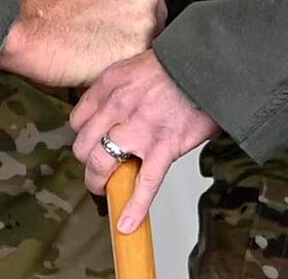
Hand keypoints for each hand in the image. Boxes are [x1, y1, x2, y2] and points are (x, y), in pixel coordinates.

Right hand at [0, 0, 166, 87]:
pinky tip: (102, 62)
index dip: (134, 16)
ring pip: (151, 44)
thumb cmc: (52, 9)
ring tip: (103, 52)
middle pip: (157, 20)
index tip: (122, 25)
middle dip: (137, 33)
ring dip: (132, 52)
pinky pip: (139, 64)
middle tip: (110, 41)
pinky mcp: (138, 50)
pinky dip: (125, 68)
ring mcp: (145, 21)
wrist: (34, 29)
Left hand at [71, 50, 220, 229]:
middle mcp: (118, 106)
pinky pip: (144, 183)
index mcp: (110, 84)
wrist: (209, 65)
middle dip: (88, 161)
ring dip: (99, 182)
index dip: (83, 135)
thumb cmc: (179, 66)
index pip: (78, 119)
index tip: (90, 142)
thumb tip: (116, 112)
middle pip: (83, 145)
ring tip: (105, 190)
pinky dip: (134, 207)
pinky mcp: (163, 146)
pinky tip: (127, 223)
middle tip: (97, 167)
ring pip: (102, 164)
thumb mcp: (137, 66)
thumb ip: (122, 89)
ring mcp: (139, 128)